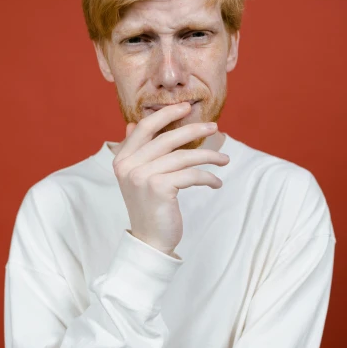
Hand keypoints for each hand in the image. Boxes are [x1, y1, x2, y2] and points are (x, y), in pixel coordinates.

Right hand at [112, 102, 229, 256]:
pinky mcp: (158, 187)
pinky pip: (190, 174)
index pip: (144, 127)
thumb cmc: (149, 207)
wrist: (149, 240)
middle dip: (194, 129)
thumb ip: (136, 151)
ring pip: (183, 157)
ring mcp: (141, 176)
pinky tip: (216, 182)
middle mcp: (128, 165)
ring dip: (208, 156)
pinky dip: (207, 177)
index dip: (166, 114)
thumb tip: (131, 124)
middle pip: (167, 139)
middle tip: (215, 127)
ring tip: (224, 160)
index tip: (186, 107)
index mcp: (122, 159)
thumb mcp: (138, 177)